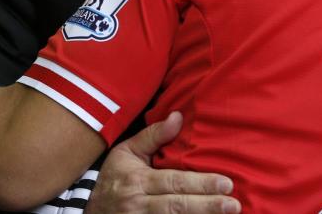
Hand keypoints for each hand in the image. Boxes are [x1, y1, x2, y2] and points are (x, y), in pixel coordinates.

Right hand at [86, 112, 239, 213]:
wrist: (88, 209)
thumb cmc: (114, 176)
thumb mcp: (127, 151)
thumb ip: (154, 135)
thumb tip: (178, 116)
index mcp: (138, 180)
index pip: (174, 182)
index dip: (201, 184)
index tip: (226, 183)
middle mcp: (139, 204)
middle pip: (177, 206)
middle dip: (207, 206)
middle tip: (233, 204)